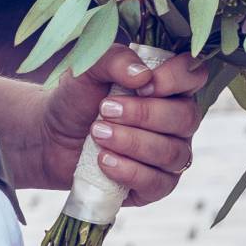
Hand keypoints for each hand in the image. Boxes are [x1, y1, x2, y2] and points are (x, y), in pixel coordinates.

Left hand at [35, 48, 205, 203]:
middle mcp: (176, 120)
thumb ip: (114, 60)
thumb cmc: (76, 98)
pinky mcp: (155, 185)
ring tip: (97, 133)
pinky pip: (158, 184)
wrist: (51, 136)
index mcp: (167, 85)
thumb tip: (142, 74)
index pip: (194, 75)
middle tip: (105, 109)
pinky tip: (104, 160)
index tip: (143, 84)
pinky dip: (129, 171)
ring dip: (132, 142)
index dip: (176, 79)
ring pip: (174, 153)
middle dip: (144, 114)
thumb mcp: (88, 69)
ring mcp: (170, 154)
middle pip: (186, 117)